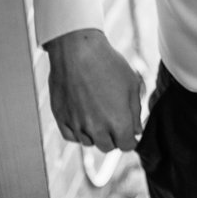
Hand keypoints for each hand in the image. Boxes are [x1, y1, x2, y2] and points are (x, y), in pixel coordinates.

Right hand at [45, 28, 143, 150]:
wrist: (77, 50)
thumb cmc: (108, 64)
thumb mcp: (132, 85)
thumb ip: (135, 112)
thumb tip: (135, 131)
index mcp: (118, 122)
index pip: (127, 146)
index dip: (130, 139)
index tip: (129, 132)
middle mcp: (96, 128)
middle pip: (107, 147)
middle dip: (114, 138)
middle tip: (113, 121)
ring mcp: (76, 124)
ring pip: (89, 142)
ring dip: (95, 134)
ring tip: (97, 113)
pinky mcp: (61, 118)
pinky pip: (71, 136)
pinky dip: (78, 132)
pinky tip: (83, 118)